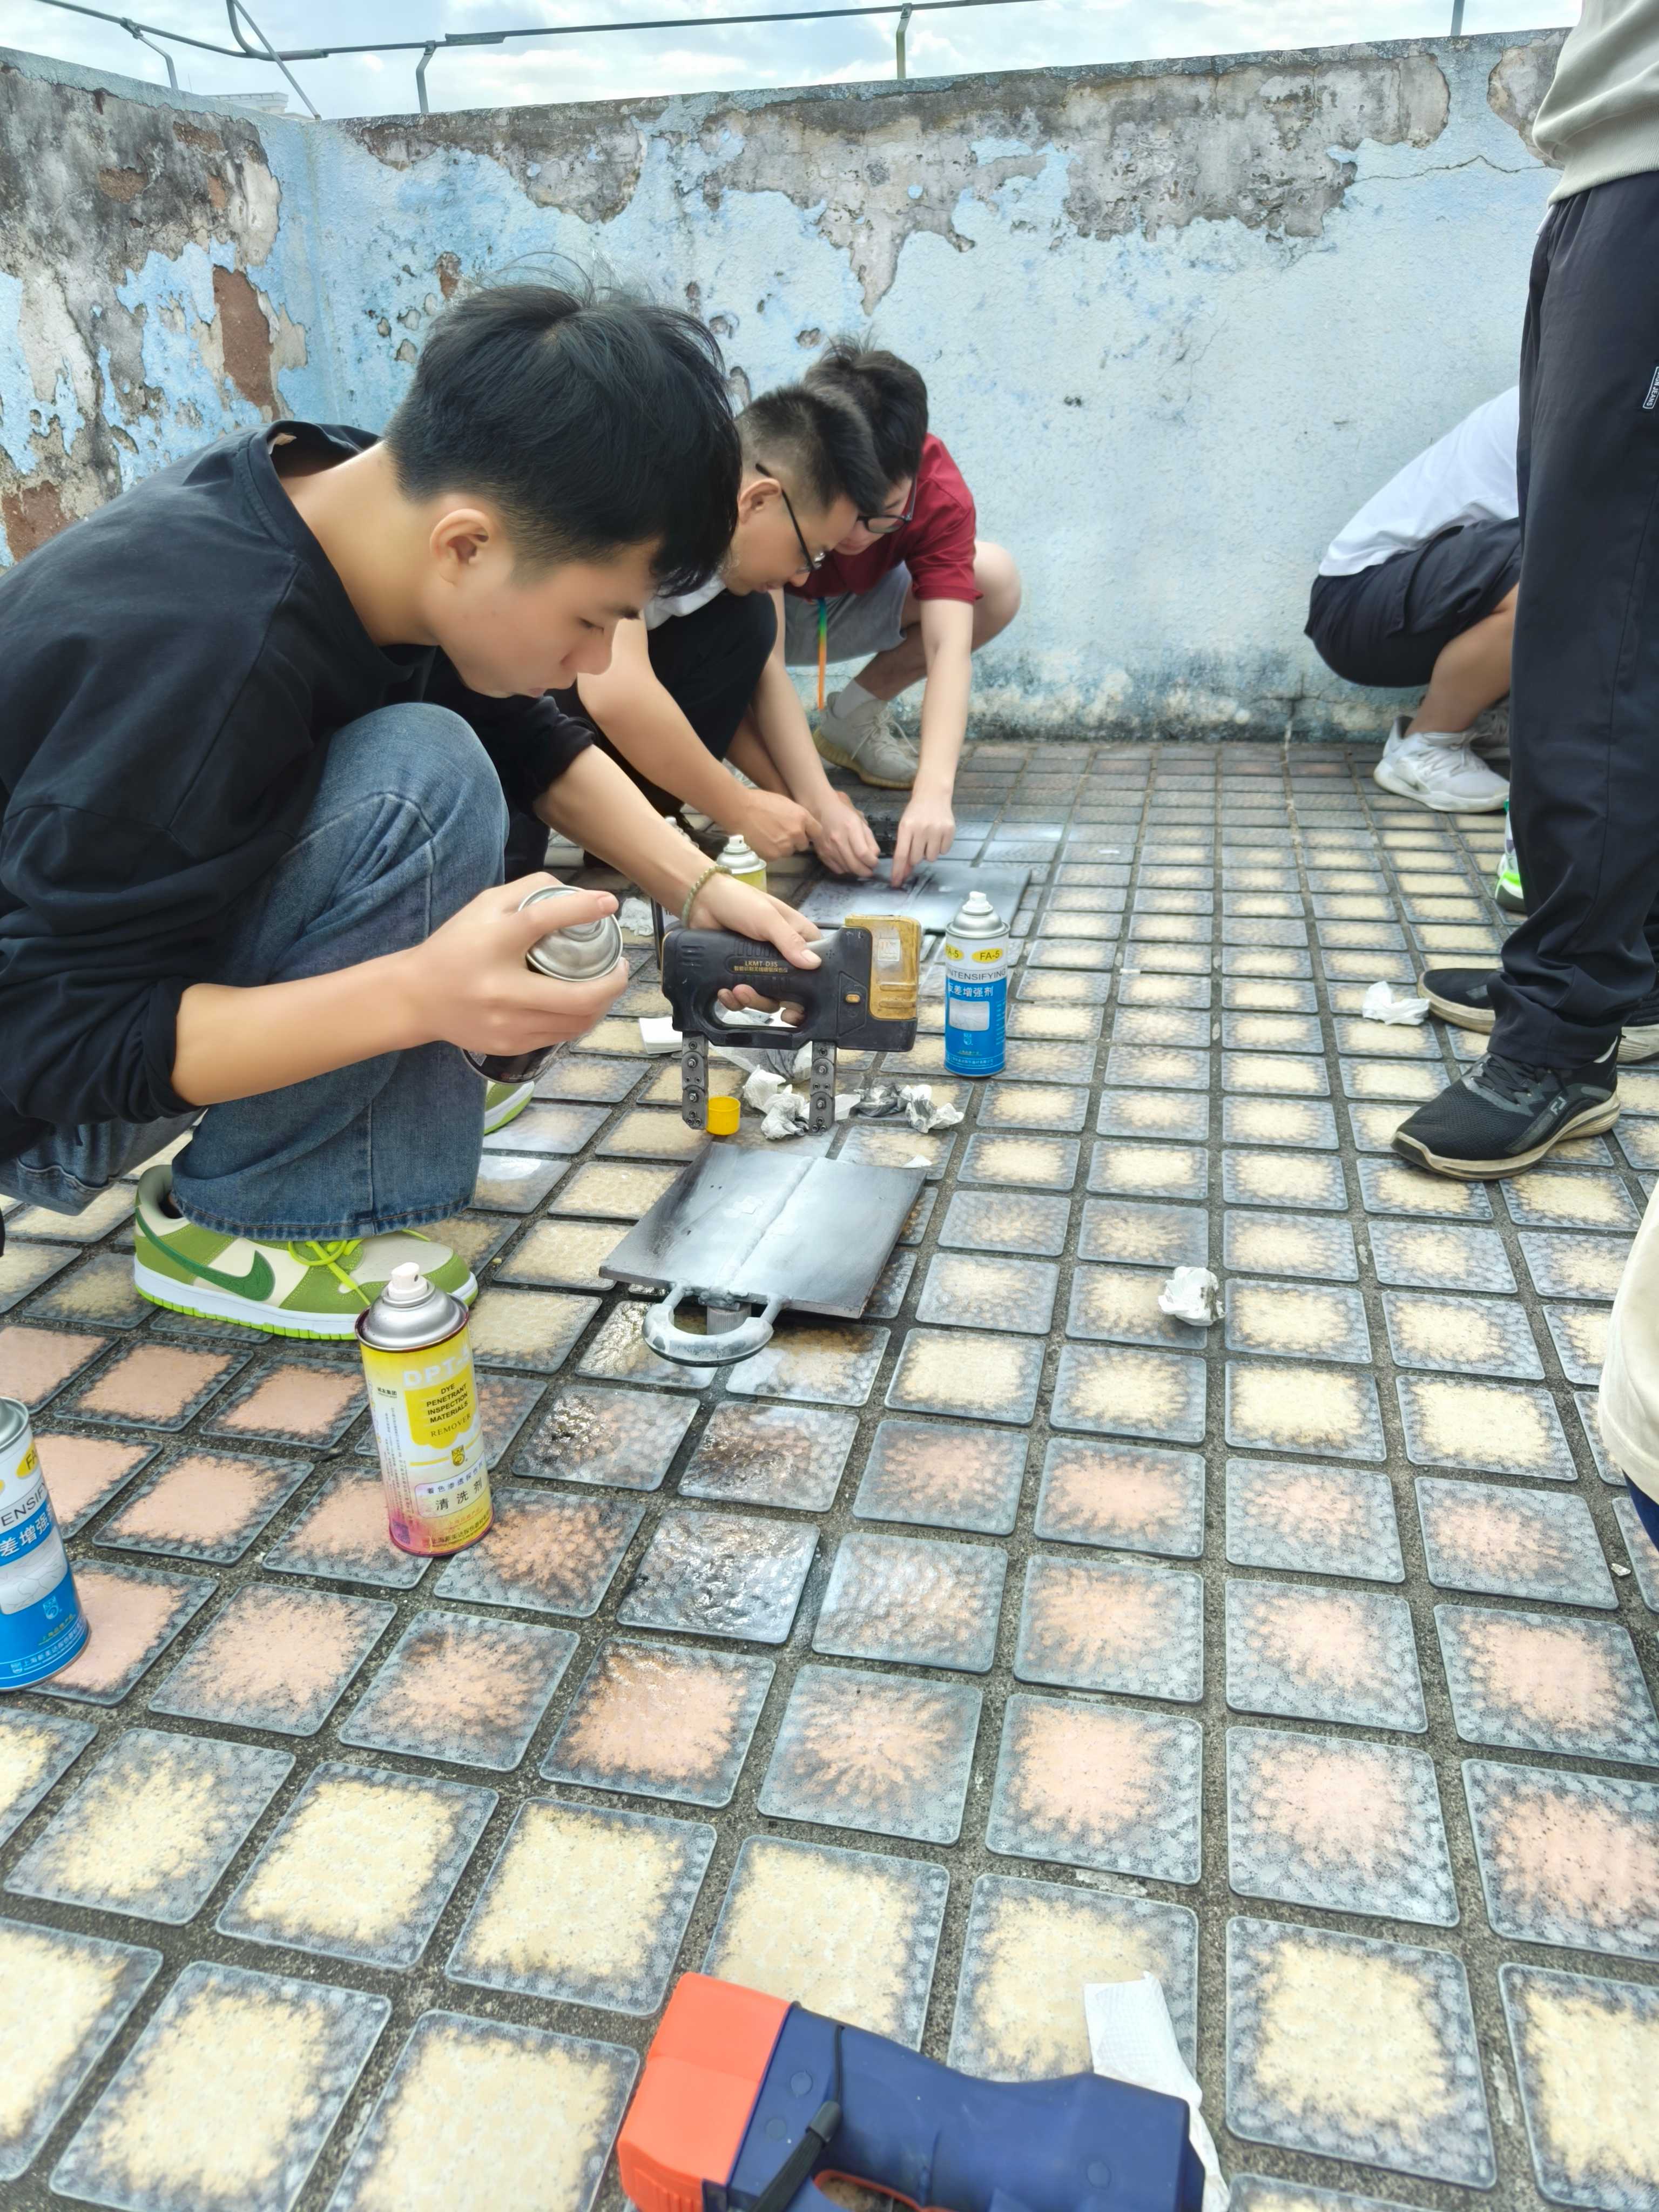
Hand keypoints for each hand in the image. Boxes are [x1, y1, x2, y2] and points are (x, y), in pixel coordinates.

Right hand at [399, 874, 627, 1056]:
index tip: (609, 903)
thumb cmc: (455, 947)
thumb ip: (526, 891)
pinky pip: (561, 1035)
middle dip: (614, 982)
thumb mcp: (482, 907)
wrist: (416, 998)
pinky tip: (584, 1004)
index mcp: (492, 944)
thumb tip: (575, 891)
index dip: (580, 909)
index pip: (541, 920)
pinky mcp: (510, 1045)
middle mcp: (501, 989)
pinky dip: (581, 1019)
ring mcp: (507, 1023)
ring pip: (577, 1022)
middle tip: (621, 965)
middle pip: (578, 996)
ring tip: (607, 984)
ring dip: (603, 1003)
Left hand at [690, 875, 820, 1024]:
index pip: (816, 968)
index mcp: (799, 939)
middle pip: (791, 991)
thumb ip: (789, 941)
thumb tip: (814, 965)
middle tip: (765, 1004)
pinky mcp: (740, 973)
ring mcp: (762, 967)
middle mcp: (784, 957)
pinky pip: (742, 996)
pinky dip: (734, 999)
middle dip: (777, 1002)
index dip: (812, 989)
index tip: (799, 1006)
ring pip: (767, 997)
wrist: (702, 902)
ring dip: (753, 1000)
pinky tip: (724, 992)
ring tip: (737, 991)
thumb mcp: (767, 918)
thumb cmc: (740, 902)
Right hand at [739, 789, 818, 860]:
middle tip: (780, 834)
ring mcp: (785, 846)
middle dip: (794, 841)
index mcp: (802, 817)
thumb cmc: (759, 801)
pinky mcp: (773, 856)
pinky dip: (770, 851)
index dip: (809, 833)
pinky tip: (761, 841)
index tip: (803, 833)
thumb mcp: (784, 803)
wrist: (739, 810)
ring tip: (768, 837)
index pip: (817, 832)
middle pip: (802, 844)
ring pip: (789, 851)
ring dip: (782, 847)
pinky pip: (775, 856)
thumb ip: (796, 816)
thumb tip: (801, 825)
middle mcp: (797, 833)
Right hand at [810, 791, 880, 878]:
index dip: (872, 862)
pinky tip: (848, 862)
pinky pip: (837, 870)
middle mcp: (838, 840)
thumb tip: (874, 857)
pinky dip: (845, 869)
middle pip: (855, 866)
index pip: (863, 853)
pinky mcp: (822, 854)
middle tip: (870, 869)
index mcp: (850, 828)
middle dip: (866, 871)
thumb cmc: (844, 815)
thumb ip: (870, 840)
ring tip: (859, 864)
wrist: (821, 810)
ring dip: (856, 870)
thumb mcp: (861, 823)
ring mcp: (828, 848)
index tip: (875, 862)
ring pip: (847, 869)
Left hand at [891, 789, 955, 886]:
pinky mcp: (950, 830)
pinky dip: (940, 847)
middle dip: (915, 857)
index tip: (896, 883)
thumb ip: (903, 848)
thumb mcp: (905, 827)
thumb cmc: (915, 813)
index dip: (898, 871)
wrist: (932, 795)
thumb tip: (903, 872)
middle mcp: (922, 829)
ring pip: (931, 857)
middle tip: (918, 844)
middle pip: (917, 859)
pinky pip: (944, 851)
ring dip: (928, 852)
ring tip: (928, 838)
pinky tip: (937, 835)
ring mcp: (937, 829)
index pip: (901, 855)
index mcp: (906, 827)